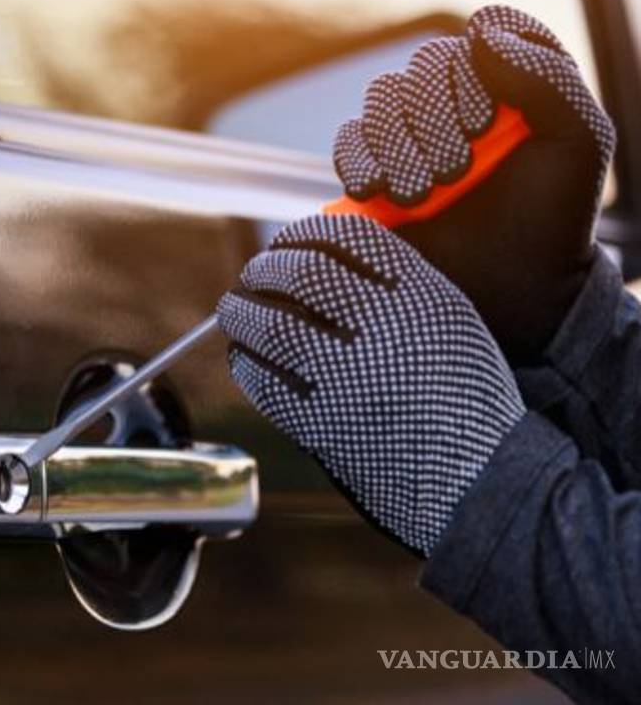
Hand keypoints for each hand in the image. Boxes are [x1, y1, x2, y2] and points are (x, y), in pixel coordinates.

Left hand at [218, 214, 524, 555]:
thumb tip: (323, 251)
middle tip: (254, 271)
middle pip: (300, 275)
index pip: (348, 239)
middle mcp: (382, 331)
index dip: (306, 233)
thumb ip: (396, 281)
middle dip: (265, 266)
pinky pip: (264, 382)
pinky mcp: (321, 426)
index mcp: (421, 297)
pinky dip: (245, 362)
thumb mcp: (450, 320)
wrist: (479, 479)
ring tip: (233, 308)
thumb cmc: (464, 394)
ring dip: (240, 311)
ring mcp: (347, 380)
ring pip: (271, 326)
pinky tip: (244, 356)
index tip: (290, 240)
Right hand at [333, 5, 615, 362]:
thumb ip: (548, 77)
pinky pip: (348, 141)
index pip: (480, 36)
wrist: (509, 291)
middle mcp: (458, 99)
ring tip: (424, 193)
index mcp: (513, 81)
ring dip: (399, 144)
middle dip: (433, 119)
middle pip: (422, 68)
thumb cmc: (551, 218)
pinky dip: (360, 161)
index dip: (472, 75)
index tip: (484, 125)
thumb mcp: (577, 143)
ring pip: (381, 100)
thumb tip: (478, 30)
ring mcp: (411, 134)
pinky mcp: (372, 170)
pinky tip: (384, 193)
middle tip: (456, 171)